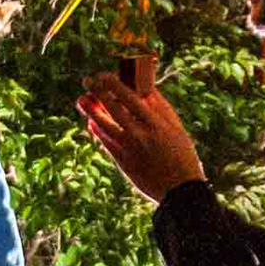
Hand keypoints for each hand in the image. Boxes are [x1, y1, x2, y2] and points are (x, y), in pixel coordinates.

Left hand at [76, 49, 205, 201]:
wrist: (180, 190)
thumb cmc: (183, 155)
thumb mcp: (176, 128)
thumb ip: (159, 108)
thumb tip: (144, 87)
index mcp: (155, 123)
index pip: (129, 96)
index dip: (113, 84)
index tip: (104, 74)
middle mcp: (139, 134)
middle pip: (113, 108)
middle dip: (97, 92)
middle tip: (87, 81)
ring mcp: (128, 149)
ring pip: (103, 124)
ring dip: (90, 110)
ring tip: (81, 100)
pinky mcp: (122, 162)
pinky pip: (105, 142)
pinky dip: (97, 130)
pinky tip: (92, 122)